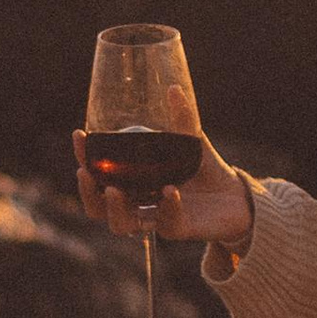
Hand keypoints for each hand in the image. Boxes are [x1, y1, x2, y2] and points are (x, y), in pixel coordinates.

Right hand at [72, 130, 256, 250]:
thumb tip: (173, 88)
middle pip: (97, 207)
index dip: (84, 157)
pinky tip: (169, 191)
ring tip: (115, 191)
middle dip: (87, 192)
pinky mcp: (178, 229)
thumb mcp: (191, 141)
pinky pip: (166, 224)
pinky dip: (166, 207)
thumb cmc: (205, 169)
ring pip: (121, 224)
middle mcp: (138, 202)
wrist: (236, 196)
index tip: (80, 135)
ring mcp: (156, 217)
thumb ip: (182, 119)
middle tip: (85, 173)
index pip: (98, 173)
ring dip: (113, 210)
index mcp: (132, 181)